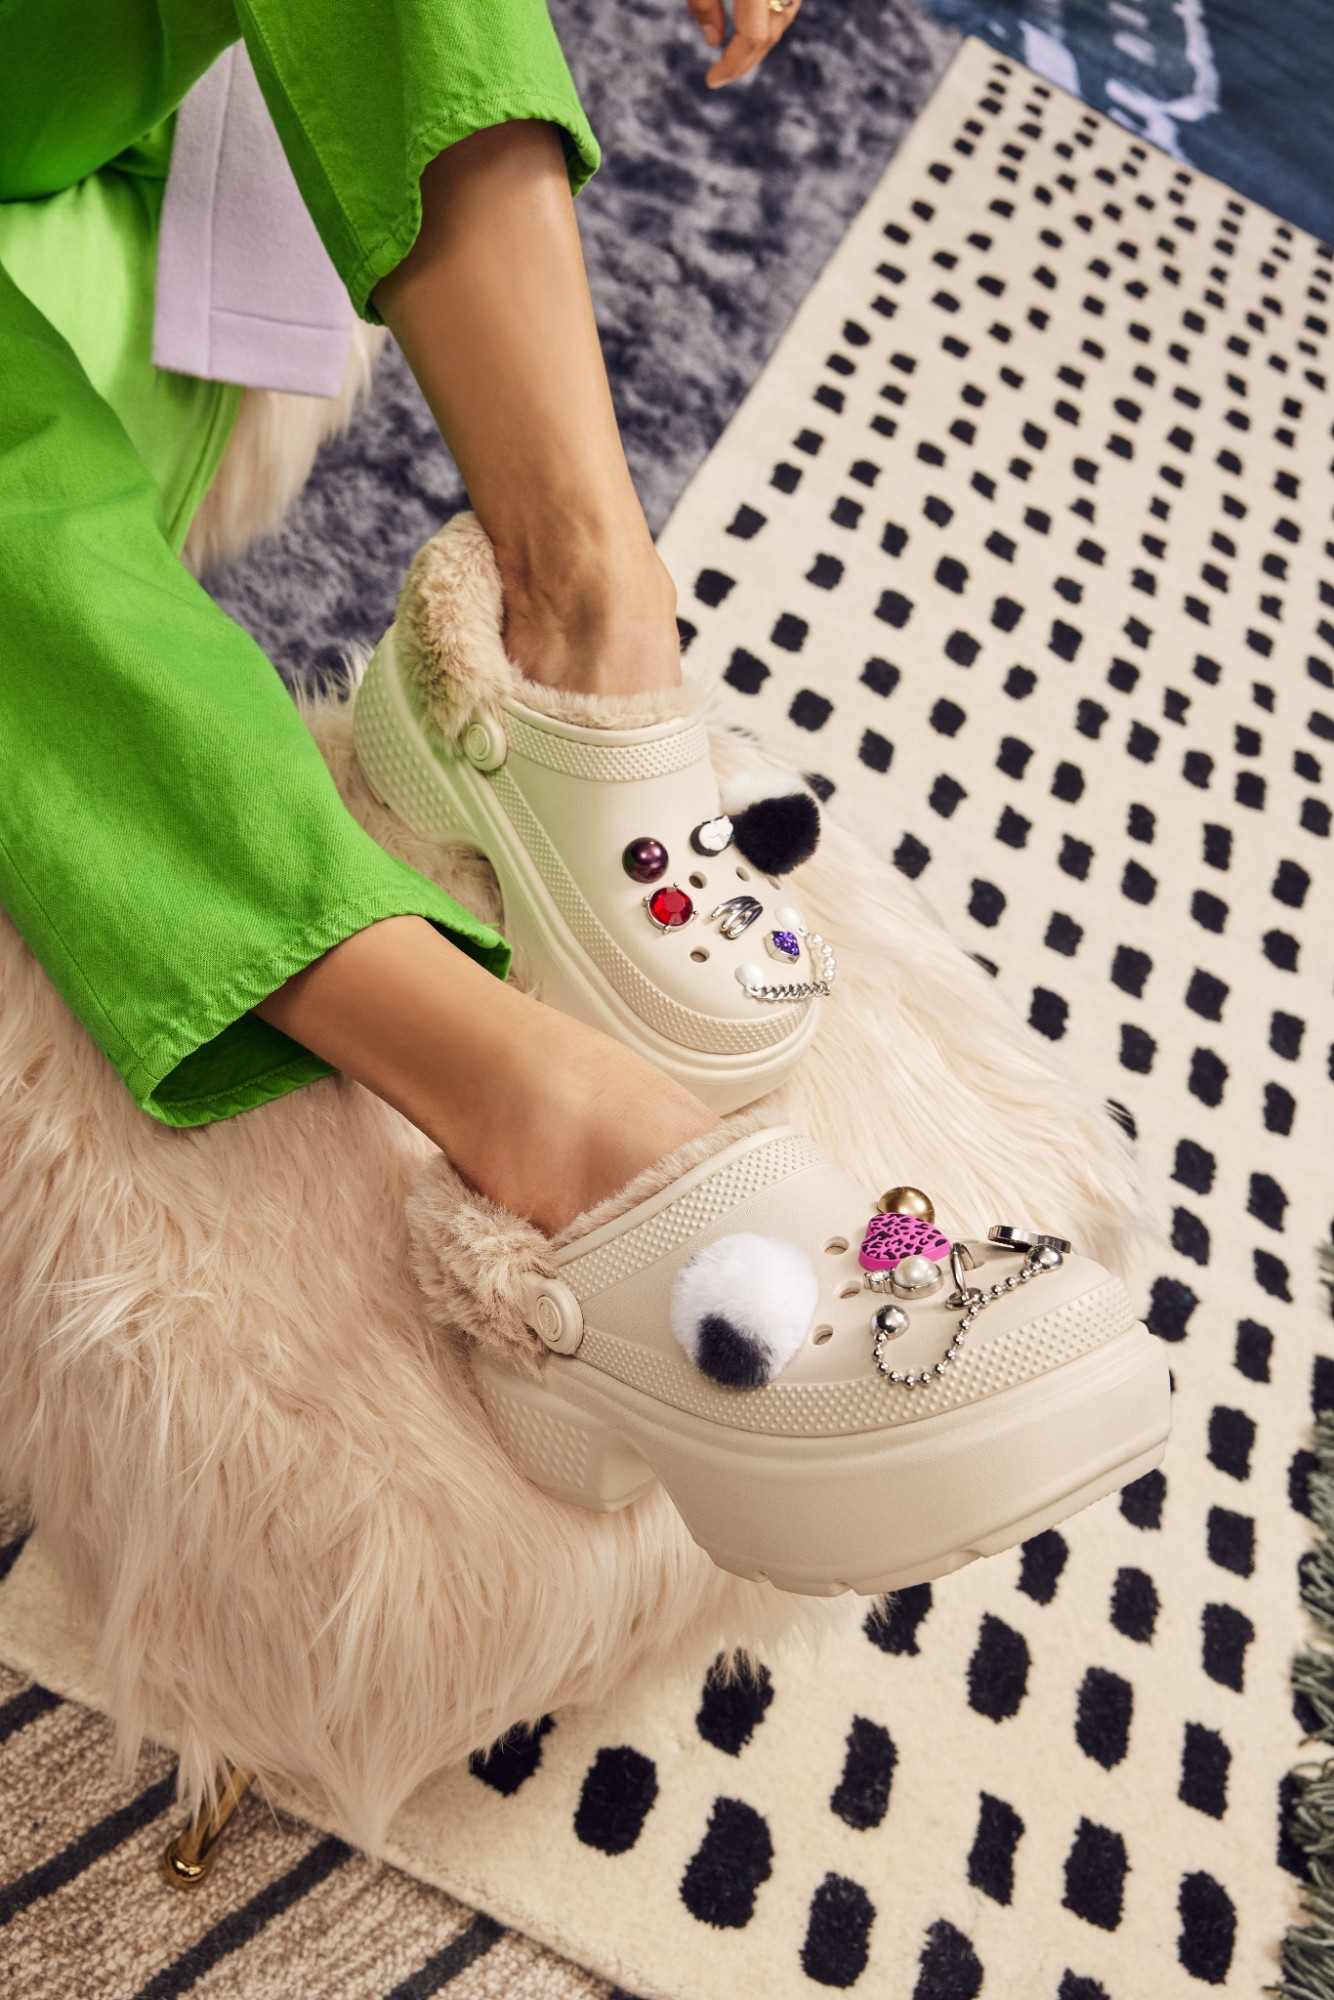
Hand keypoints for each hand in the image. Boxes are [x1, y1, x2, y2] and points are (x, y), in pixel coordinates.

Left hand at [685, 0, 802, 88]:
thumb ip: (703, 3)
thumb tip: (713, 41)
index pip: (754, 36)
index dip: (733, 63)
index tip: (711, 80)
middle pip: (771, 32)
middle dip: (746, 59)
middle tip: (721, 73)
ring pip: (783, 18)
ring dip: (760, 41)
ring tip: (733, 54)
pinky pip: (786, 2)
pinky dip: (769, 18)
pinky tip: (747, 26)